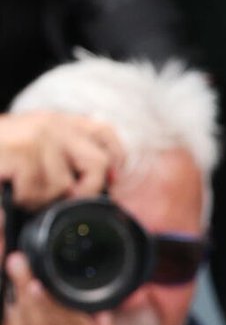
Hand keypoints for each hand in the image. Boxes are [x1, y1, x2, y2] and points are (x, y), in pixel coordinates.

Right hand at [0, 112, 124, 208]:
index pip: (104, 133)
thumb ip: (66, 156)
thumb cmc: (0, 154)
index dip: (115, 158)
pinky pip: (38, 190)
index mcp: (58, 122)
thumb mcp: (32, 149)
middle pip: (97, 163)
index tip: (111, 180)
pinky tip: (11, 192)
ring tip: (23, 192)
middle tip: (65, 201)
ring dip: (42, 199)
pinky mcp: (21, 151)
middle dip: (85, 190)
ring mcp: (37, 137)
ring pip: (63, 185)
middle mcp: (52, 125)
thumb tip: (109, 175)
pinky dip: (24, 199)